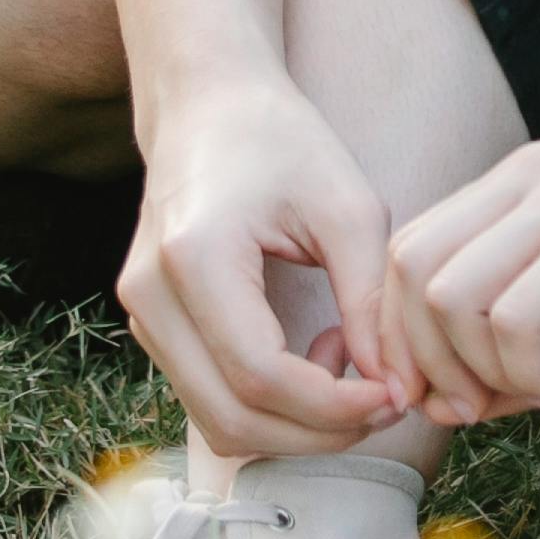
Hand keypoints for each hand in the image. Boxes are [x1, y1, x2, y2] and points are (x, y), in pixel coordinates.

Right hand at [119, 74, 415, 458]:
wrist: (208, 106)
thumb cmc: (283, 142)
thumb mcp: (348, 207)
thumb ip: (371, 302)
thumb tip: (397, 388)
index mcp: (194, 257)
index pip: (260, 376)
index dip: (333, 406)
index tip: (395, 396)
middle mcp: (151, 295)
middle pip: (233, 417)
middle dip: (319, 432)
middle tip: (384, 400)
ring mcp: (141, 315)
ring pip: (218, 422)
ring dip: (295, 424)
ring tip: (346, 361)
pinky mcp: (151, 327)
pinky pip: (209, 401)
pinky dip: (269, 406)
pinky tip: (312, 356)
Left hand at [385, 143, 539, 420]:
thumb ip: (504, 363)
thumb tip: (431, 404)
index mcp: (519, 186)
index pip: (408, 251)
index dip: (400, 335)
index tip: (443, 401)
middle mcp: (529, 176)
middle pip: (408, 267)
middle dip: (424, 357)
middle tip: (477, 408)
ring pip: (447, 292)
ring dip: (478, 367)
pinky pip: (509, 315)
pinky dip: (523, 369)